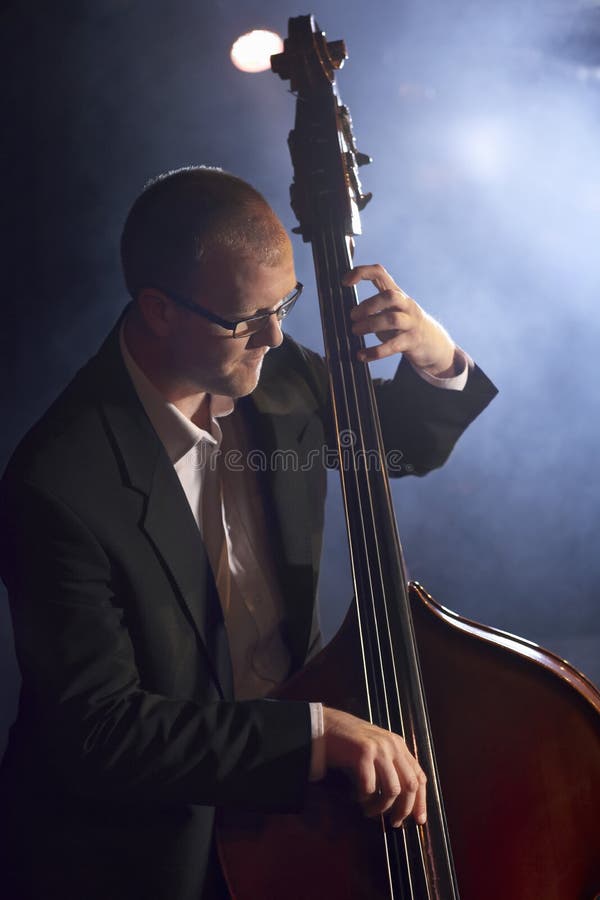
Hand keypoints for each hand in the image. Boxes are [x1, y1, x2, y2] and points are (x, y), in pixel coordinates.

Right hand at [322, 706, 426, 827]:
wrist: (325, 725)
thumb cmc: (348, 742)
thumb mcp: (376, 749)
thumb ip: (390, 766)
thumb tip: (403, 800)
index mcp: (398, 744)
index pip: (419, 776)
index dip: (421, 801)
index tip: (419, 820)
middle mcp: (392, 745)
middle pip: (410, 786)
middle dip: (404, 809)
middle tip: (394, 822)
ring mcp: (379, 748)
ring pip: (393, 790)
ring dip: (381, 807)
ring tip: (369, 811)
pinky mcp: (363, 753)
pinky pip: (370, 787)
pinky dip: (364, 797)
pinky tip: (356, 796)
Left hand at [343, 263, 456, 375]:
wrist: (433, 345)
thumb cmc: (403, 327)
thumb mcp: (390, 311)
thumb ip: (372, 309)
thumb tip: (345, 315)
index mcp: (396, 294)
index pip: (380, 273)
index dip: (362, 273)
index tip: (344, 282)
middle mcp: (405, 305)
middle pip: (389, 296)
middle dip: (368, 305)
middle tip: (352, 317)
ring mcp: (411, 323)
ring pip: (392, 319)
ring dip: (370, 325)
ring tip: (355, 332)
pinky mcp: (412, 341)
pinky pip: (393, 346)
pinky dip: (375, 351)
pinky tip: (361, 356)